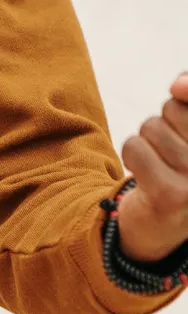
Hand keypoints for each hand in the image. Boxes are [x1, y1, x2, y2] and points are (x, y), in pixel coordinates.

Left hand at [116, 72, 187, 262]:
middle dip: (163, 124)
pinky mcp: (170, 195)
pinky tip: (144, 176)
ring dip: (146, 143)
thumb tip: (179, 84)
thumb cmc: (178, 166)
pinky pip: (134, 147)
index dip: (184, 88)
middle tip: (170, 152)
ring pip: (151, 128)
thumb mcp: (186, 130)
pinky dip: (131, 156)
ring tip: (159, 166)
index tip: (177, 89)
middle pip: (175, 110)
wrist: (161, 229)